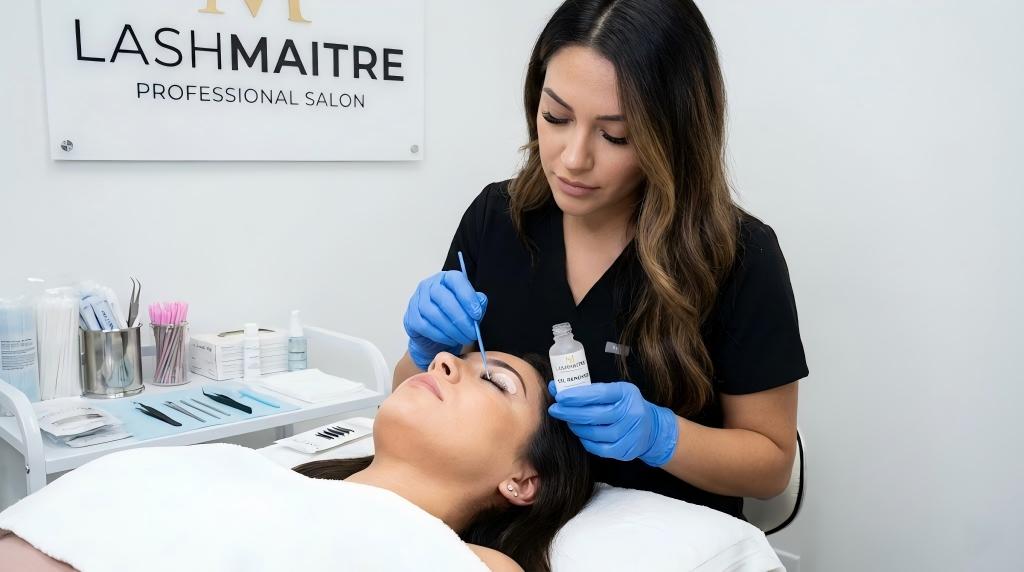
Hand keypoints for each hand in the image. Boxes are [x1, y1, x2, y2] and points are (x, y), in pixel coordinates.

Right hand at [402, 270, 487, 369]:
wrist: (435, 336)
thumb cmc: (454, 318)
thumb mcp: (470, 309)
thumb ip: (477, 303)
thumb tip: (480, 302)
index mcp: (446, 278)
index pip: (455, 280)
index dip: (467, 297)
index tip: (477, 314)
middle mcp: (429, 285)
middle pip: (443, 298)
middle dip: (461, 318)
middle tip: (472, 332)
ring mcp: (417, 300)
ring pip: (433, 313)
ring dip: (451, 329)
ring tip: (463, 338)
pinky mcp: (411, 317)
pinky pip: (424, 326)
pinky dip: (440, 335)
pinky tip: (450, 339)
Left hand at [548, 381, 678, 466]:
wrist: (651, 428)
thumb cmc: (625, 406)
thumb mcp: (615, 392)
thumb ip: (589, 391)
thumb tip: (555, 387)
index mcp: (626, 393)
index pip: (599, 393)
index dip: (577, 396)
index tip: (559, 396)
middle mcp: (631, 413)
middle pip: (594, 415)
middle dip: (570, 412)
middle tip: (555, 409)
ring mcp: (630, 433)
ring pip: (594, 433)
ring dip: (577, 426)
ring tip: (568, 421)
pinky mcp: (626, 450)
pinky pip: (599, 448)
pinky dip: (586, 441)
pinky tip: (581, 434)